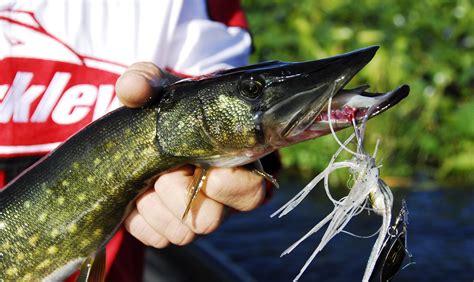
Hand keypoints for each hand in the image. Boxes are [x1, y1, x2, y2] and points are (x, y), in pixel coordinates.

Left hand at [115, 62, 265, 247]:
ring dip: (154, 205)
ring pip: (182, 233)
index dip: (228, 185)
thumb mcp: (161, 88)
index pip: (253, 192)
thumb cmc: (170, 108)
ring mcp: (197, 218)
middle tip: (162, 168)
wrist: (150, 129)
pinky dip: (139, 218)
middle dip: (176, 192)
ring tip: (146, 177)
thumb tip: (133, 89)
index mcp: (238, 165)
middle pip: (210, 221)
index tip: (201, 163)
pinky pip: (155, 238)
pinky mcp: (168, 230)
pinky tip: (137, 194)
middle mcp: (223, 199)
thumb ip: (147, 81)